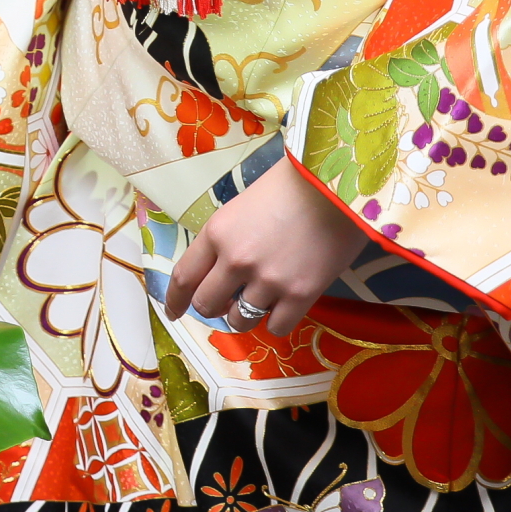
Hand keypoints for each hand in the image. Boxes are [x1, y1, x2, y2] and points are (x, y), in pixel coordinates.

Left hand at [162, 157, 370, 339]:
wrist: (337, 184)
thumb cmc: (291, 186)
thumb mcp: (242, 207)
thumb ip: (227, 239)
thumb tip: (220, 271)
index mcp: (217, 232)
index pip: (183, 277)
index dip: (175, 300)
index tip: (173, 312)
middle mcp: (236, 260)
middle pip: (206, 305)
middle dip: (212, 308)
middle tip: (226, 303)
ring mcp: (267, 280)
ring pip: (239, 321)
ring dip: (244, 316)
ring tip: (260, 301)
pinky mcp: (300, 295)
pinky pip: (277, 328)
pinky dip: (277, 321)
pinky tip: (285, 304)